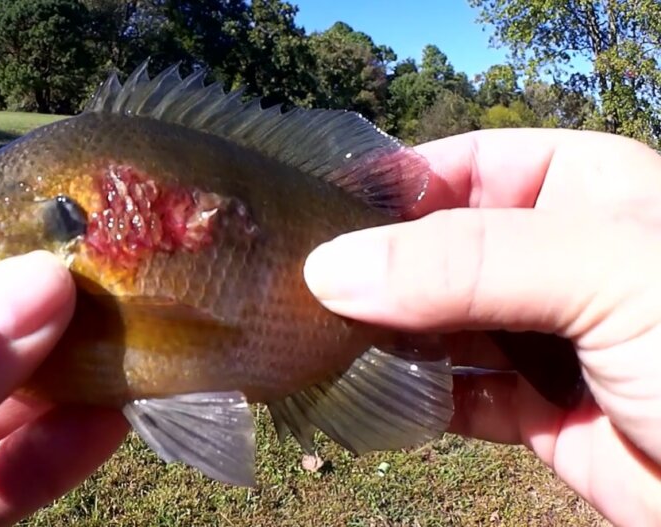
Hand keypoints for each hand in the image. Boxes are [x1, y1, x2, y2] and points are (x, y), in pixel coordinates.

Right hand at [304, 129, 660, 525]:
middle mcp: (562, 259)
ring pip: (441, 325)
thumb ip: (465, 262)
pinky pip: (456, 395)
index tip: (321, 215)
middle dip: (379, 269)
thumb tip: (331, 268)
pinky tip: (375, 395)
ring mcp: (551, 339)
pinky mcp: (543, 415)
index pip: (469, 164)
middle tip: (302, 288)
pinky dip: (413, 398)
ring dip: (388, 336)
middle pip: (443, 248)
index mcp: (590, 190)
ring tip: (321, 342)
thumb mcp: (605, 269)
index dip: (397, 184)